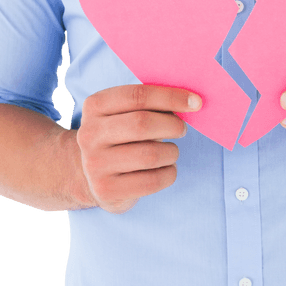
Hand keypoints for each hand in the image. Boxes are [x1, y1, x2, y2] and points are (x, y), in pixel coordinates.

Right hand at [77, 84, 200, 212]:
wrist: (90, 174)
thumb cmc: (121, 136)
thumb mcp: (124, 113)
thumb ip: (150, 104)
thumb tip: (190, 102)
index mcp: (95, 106)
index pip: (137, 95)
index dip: (171, 97)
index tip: (196, 102)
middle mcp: (89, 134)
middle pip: (142, 123)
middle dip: (172, 125)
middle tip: (182, 129)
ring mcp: (94, 164)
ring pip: (150, 155)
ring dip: (172, 152)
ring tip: (171, 152)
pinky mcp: (106, 190)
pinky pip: (152, 181)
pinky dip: (169, 173)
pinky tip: (166, 169)